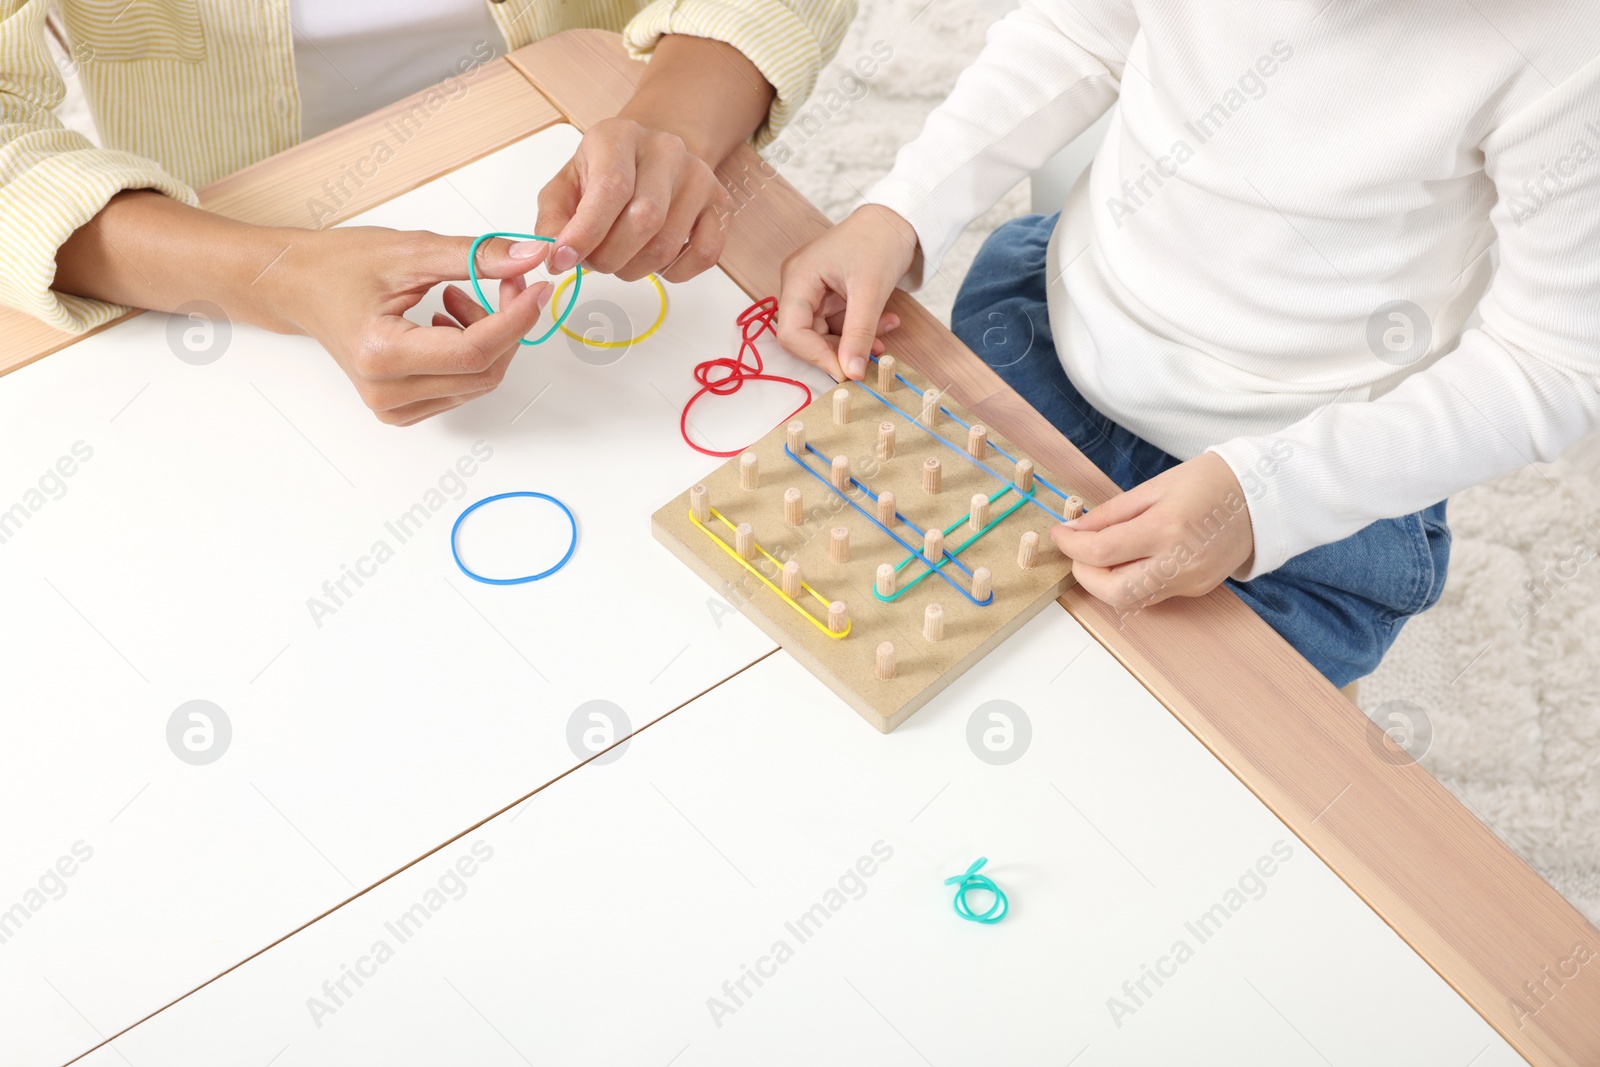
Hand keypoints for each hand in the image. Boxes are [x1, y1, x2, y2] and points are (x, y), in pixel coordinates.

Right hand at [278, 228, 551, 425]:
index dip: (516, 320)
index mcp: (382, 354)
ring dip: (487, 338)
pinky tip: (445, 322)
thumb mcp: (411, 251)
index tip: (536, 289)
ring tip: (455, 297)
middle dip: (507, 326)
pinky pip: (461, 389)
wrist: (297, 287)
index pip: (475, 351)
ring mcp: (393, 408)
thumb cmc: (339, 266)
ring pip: (478, 383)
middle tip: (504, 283)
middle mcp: (386, 392)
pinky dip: (469, 354)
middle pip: (483, 372)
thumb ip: (476, 257)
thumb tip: (530, 258)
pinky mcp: (401, 410)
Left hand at [525, 118, 732, 282]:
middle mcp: (666, 150)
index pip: (611, 188)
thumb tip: (551, 255)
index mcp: (620, 137)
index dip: (586, 232)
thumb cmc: (605, 173)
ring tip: (621, 258)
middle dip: (609, 257)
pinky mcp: (721, 205)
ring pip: (667, 245)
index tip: (564, 260)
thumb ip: (553, 220)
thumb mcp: (566, 186)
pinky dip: (675, 273)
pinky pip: (704, 255)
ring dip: (635, 268)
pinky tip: (656, 263)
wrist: (652, 156)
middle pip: (644, 220)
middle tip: (594, 261)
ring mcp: (699, 177)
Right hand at [776, 205, 913, 381]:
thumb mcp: (870, 291)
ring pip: (825, 333)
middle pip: (806, 336)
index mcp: (798, 278)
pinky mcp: (830, 295)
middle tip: (868, 360)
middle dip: (839, 350)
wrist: (898, 218)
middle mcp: (799, 286)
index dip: (816, 356)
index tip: (846, 372)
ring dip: (855, 341)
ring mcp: (814, 291)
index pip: (791, 332)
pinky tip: (886, 323)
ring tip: (885, 335)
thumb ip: (858, 334)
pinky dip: (861, 330)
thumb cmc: (880, 240)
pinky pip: (839, 323)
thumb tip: (852, 372)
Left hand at [1052, 453, 1254, 612]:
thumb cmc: (1211, 481)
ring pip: (1131, 599)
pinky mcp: (1197, 589)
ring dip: (1106, 581)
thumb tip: (1074, 531)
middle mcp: (1180, 562)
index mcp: (1167, 528)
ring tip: (1104, 553)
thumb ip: (1110, 513)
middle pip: (1113, 591)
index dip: (1071, 546)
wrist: (1264, 496)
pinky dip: (1132, 580)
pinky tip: (1133, 558)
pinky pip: (1152, 593)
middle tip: (1078, 552)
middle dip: (1085, 575)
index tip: (1059, 534)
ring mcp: (1191, 580)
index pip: (1101, 552)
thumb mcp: (1155, 486)